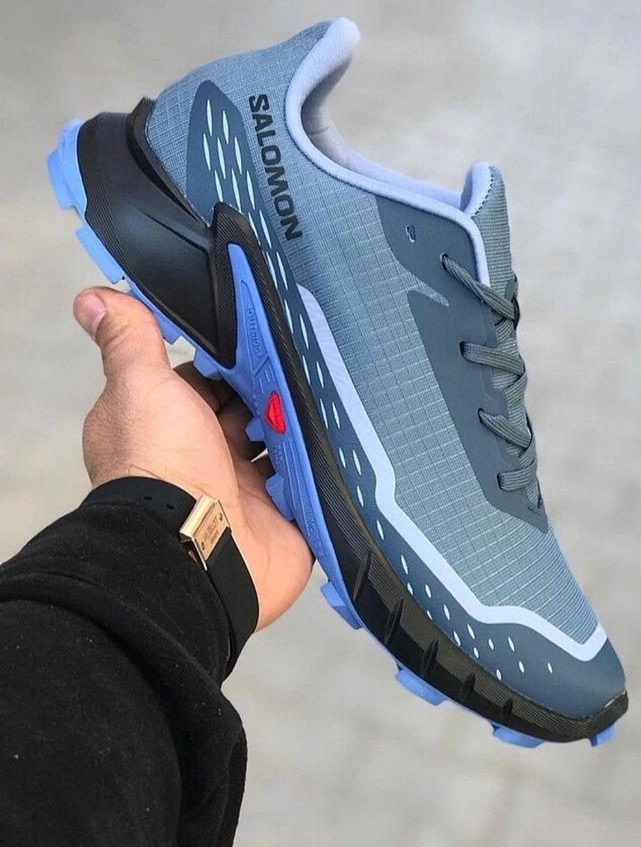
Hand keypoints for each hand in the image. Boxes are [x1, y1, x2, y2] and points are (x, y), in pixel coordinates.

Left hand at [74, 287, 312, 629]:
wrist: (196, 549)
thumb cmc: (160, 465)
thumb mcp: (139, 384)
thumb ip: (128, 339)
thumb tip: (91, 297)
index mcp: (168, 428)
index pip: (206, 384)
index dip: (231, 365)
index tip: (260, 342)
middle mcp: (204, 460)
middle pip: (250, 414)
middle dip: (273, 393)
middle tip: (304, 367)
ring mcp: (245, 493)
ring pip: (283, 449)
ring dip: (300, 429)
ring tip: (331, 399)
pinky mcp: (283, 520)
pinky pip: (311, 487)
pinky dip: (322, 469)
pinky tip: (342, 441)